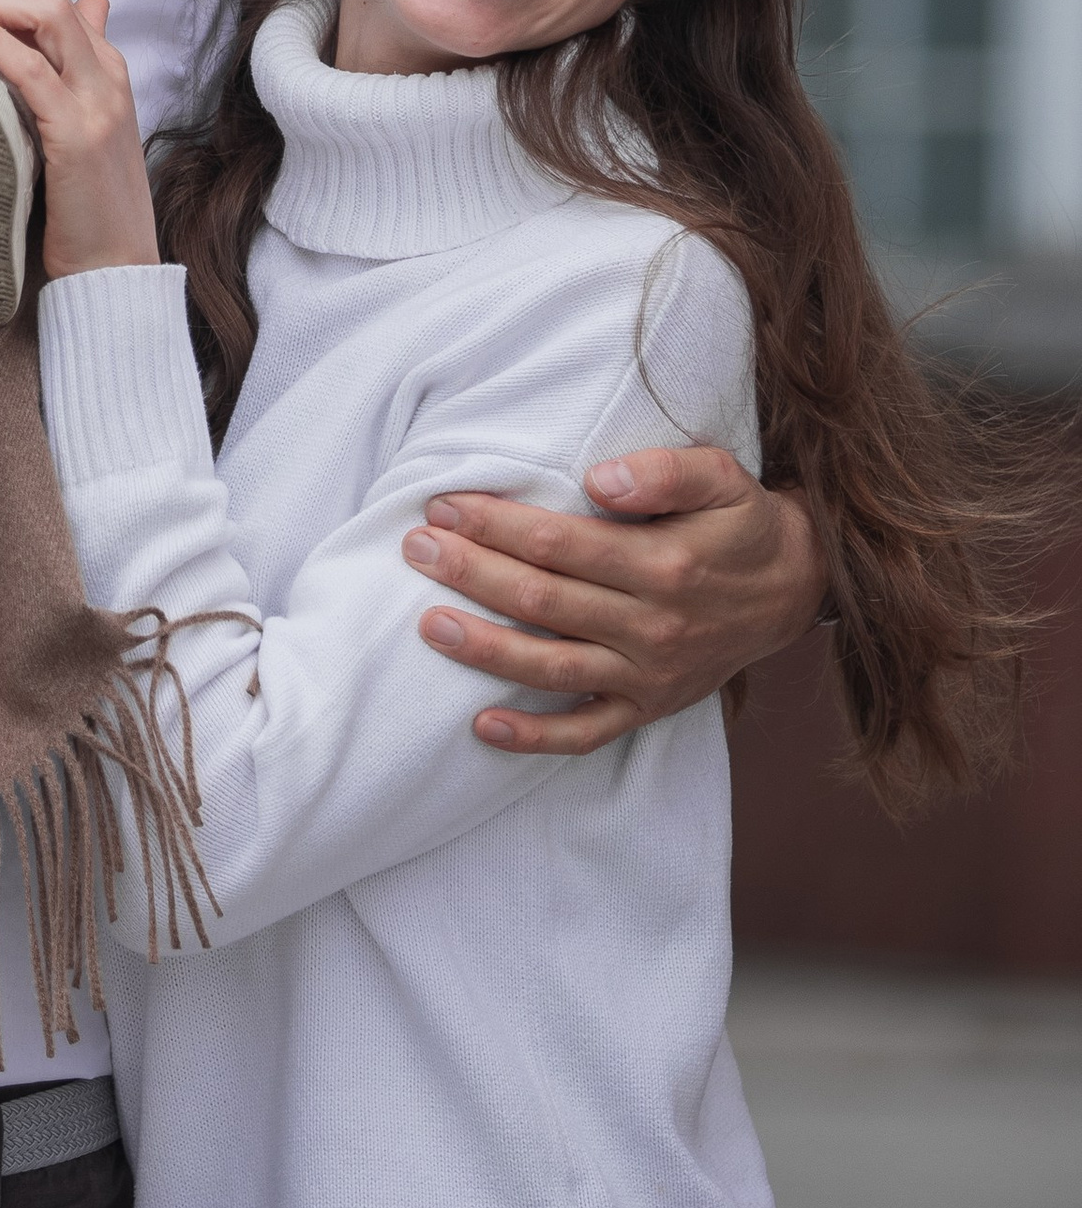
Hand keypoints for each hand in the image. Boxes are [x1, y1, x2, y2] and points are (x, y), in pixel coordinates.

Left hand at [0, 0, 158, 277]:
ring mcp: (96, 101)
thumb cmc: (86, 206)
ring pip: (47, 14)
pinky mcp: (77, 134)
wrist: (116, 268)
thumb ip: (69, 78)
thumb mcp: (78, 129)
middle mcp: (104, 73)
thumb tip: (77, 17)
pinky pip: (32, 71)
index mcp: (104, 68)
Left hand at [404, 444, 828, 753]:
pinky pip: (585, 733)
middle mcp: (655, 626)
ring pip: (551, 668)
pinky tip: (481, 726)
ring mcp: (649, 675)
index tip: (445, 504)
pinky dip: (533, 736)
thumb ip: (664, 470)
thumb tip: (600, 479)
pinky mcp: (648, 708)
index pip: (560, 543)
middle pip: (543, 601)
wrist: (793, 588)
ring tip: (427, 625)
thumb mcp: (721, 476)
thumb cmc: (740, 522)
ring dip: (484, 649)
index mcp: (666, 564)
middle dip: (471, 573)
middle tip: (415, 548)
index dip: (496, 523)